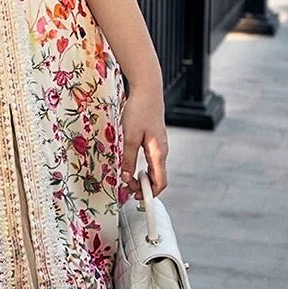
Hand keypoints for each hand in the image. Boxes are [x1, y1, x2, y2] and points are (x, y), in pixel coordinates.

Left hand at [119, 81, 168, 197]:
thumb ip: (128, 158)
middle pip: (157, 177)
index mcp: (159, 153)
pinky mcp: (153, 139)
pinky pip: (150, 159)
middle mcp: (161, 151)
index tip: (137, 199)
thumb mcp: (129, 136)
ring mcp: (158, 145)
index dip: (150, 194)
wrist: (147, 89)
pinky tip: (129, 164)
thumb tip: (126, 177)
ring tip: (126, 178)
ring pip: (153, 168)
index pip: (160, 182)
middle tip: (127, 188)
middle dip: (143, 187)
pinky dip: (141, 166)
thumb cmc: (140, 110)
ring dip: (141, 177)